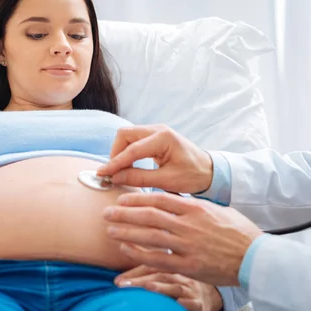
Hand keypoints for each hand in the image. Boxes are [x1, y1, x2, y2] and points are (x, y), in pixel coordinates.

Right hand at [96, 125, 212, 193]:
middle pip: (125, 135)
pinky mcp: (155, 137)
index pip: (132, 149)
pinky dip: (127, 152)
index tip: (102, 174)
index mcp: (164, 138)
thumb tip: (115, 178)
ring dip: (120, 152)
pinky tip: (127, 167)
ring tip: (118, 172)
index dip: (115, 163)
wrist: (209, 171)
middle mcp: (158, 130)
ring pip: (127, 136)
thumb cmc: (193, 176)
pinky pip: (134, 140)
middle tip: (112, 173)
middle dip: (115, 153)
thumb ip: (139, 178)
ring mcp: (156, 131)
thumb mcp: (166, 181)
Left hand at [104, 193, 263, 285]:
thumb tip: (175, 201)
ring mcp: (188, 246)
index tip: (122, 198)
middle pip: (149, 216)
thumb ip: (194, 206)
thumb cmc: (238, 231)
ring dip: (127, 232)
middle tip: (107, 212)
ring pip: (150, 236)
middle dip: (125, 214)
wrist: (255, 256)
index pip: (159, 199)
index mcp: (196, 208)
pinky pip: (158, 259)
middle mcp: (189, 225)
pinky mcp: (189, 266)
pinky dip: (139, 254)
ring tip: (110, 230)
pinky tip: (125, 250)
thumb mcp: (218, 210)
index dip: (137, 198)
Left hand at [115, 265, 222, 310]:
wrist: (209, 293)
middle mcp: (180, 275)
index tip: (118, 282)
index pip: (151, 267)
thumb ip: (144, 274)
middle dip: (141, 281)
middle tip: (125, 286)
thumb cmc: (180, 283)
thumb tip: (116, 281)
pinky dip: (186, 303)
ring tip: (148, 288)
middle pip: (160, 276)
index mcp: (171, 266)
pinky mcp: (200, 304)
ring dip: (162, 288)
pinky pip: (194, 303)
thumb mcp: (166, 275)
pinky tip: (179, 303)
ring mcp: (191, 289)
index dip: (134, 273)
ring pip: (176, 287)